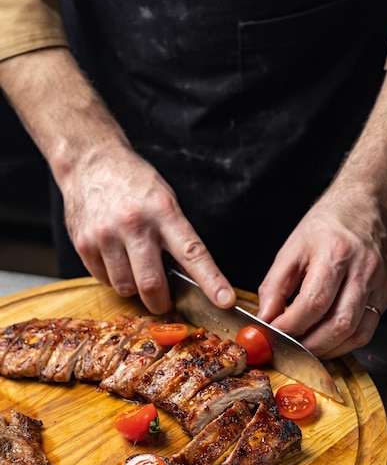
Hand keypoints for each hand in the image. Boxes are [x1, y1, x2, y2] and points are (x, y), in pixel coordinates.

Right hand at [61, 146, 235, 313]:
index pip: (192, 253)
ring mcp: (106, 235)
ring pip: (125, 287)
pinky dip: (113, 278)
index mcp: (163, 212)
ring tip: (134, 267)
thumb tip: (188, 277)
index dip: (211, 281)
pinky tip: (115, 258)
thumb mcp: (165, 200)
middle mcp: (134, 224)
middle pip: (151, 283)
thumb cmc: (134, 183)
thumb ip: (175, 235)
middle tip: (163, 302)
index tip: (224, 300)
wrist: (90, 162)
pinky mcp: (84, 244)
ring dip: (134, 288)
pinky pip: (103, 279)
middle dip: (161, 302)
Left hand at [257, 186, 386, 357]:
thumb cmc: (327, 225)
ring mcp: (379, 284)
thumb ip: (274, 286)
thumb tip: (265, 318)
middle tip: (288, 347)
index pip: (314, 302)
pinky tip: (327, 340)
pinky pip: (367, 330)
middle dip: (310, 344)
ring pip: (357, 333)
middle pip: (339, 323)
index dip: (291, 325)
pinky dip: (345, 342)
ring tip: (306, 347)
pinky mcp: (386, 294)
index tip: (273, 332)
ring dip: (328, 348)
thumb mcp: (291, 248)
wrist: (366, 206)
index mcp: (336, 253)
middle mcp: (362, 270)